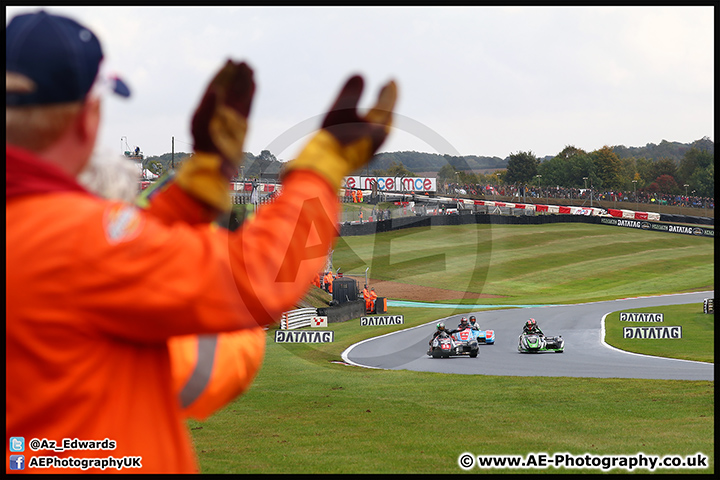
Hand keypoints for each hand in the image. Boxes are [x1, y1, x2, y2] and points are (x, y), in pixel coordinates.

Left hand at [191, 60, 254, 177]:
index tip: (229, 59)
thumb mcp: (200, 122)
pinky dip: (251, 93)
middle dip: (236, 73)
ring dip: (245, 80)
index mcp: (208, 106)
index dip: (223, 72)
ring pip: (240, 93)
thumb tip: (215, 90)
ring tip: (250, 67)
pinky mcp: (242, 122)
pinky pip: (248, 104)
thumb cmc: (203, 144)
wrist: (212, 162)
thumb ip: (208, 105)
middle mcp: (221, 109)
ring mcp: (232, 115)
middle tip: (242, 60)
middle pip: (230, 86)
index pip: (216, 84)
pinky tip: (255, 83)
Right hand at [321, 75, 396, 169]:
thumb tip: (360, 74)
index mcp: (377, 124)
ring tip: (379, 107)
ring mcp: (372, 149)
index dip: (390, 90)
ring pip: (383, 129)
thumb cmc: (332, 137)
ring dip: (383, 115)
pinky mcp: (363, 157)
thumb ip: (350, 93)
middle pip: (388, 116)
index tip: (391, 79)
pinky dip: (375, 128)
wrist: (326, 167)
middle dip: (388, 101)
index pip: (388, 104)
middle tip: (386, 88)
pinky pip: (375, 139)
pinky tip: (366, 129)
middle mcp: (378, 137)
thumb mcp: (339, 111)